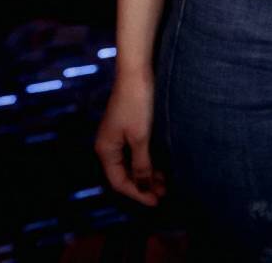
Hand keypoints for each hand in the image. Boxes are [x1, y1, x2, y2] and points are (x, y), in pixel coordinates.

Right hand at [94, 69, 166, 206]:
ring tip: (165, 181)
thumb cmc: (137, 103)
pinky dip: (147, 159)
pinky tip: (160, 163)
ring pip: (131, 162)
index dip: (137, 193)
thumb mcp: (140, 137)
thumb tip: (143, 187)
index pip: (119, 181)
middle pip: (124, 173)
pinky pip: (134, 150)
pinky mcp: (126, 126)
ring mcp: (116, 135)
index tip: (156, 201)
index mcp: (105, 149)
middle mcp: (107, 144)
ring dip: (147, 172)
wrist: (137, 71)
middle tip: (164, 192)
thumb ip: (141, 164)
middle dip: (143, 184)